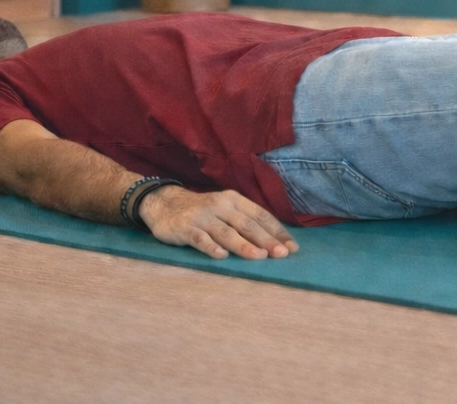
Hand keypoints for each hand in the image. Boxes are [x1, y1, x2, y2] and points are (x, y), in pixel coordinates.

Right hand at [139, 186, 298, 259]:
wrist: (164, 203)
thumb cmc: (203, 211)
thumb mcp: (225, 209)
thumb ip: (245, 221)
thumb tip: (275, 242)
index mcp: (234, 199)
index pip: (260, 215)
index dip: (277, 231)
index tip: (292, 248)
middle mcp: (220, 205)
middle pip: (246, 224)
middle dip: (266, 240)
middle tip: (282, 254)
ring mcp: (202, 216)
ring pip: (226, 232)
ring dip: (243, 245)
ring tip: (259, 257)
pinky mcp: (184, 228)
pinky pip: (199, 239)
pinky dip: (211, 247)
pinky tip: (222, 256)